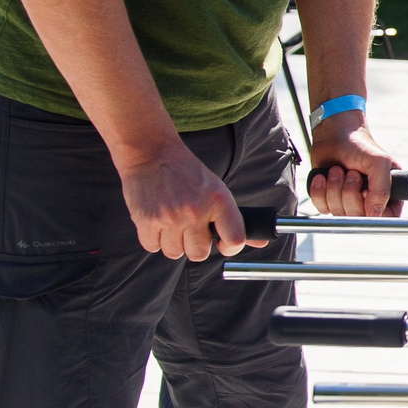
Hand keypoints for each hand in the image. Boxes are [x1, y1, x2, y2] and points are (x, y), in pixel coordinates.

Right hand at [119, 142, 249, 261]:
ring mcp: (169, 217)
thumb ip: (235, 219)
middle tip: (192, 230)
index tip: (222, 244)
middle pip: (200, 254)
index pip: (235, 240)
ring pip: (175, 253)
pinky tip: (158, 223)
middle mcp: (195, 211)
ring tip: (173, 224)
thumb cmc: (187, 172)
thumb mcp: (217, 190)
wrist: (151, 153)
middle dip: (196, 246)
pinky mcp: (146, 220)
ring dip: (174, 244)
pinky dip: (154, 240)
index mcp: (218, 200)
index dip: (230, 248)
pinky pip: (153, 247)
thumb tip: (261, 243)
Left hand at [307, 118, 403, 217]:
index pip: (386, 217)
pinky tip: (324, 176)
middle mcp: (369, 200)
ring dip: (334, 188)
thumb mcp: (378, 162)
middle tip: (351, 173)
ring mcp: (348, 201)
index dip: (373, 210)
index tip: (365, 192)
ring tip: (338, 170)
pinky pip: (322, 208)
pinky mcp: (329, 199)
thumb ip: (382, 189)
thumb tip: (375, 214)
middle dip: (349, 192)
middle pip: (358, 216)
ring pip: (338, 212)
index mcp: (388, 193)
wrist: (334, 135)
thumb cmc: (358, 144)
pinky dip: (319, 191)